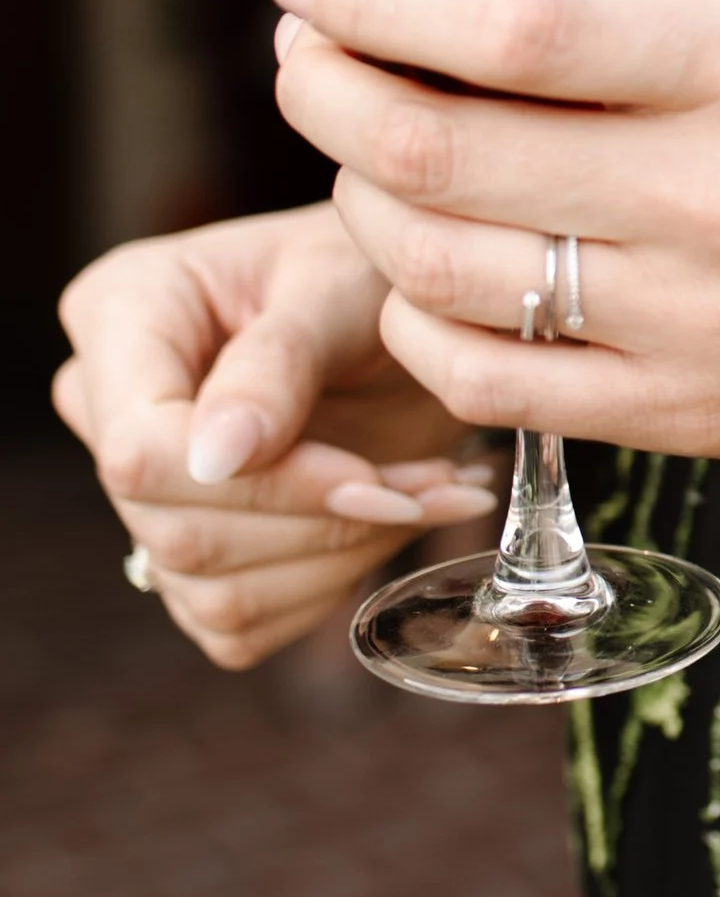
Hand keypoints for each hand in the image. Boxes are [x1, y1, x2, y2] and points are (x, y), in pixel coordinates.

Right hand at [55, 202, 501, 668]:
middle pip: (178, 531)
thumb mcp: (340, 283)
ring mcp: (142, 492)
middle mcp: (109, 409)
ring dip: (348, 554)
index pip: (142, 448)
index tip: (366, 473)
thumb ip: (277, 360)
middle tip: (434, 483)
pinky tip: (395, 521)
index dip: (258, 483)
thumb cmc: (368, 272)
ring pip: (214, 592)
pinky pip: (243, 624)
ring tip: (434, 491)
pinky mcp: (191, 557)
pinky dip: (338, 583)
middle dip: (327, 519)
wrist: (409, 315)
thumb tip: (215, 456)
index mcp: (120, 316)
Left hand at [267, 0, 719, 498]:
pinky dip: (419, 322)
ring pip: (437, 271)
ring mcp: (692, 325)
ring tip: (359, 149)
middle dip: (324, 87)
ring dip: (356, 199)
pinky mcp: (686, 420)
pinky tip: (427, 277)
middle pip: (437, 151)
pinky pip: (486, 382)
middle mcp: (715, 198)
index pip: (514, 23)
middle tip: (303, 47)